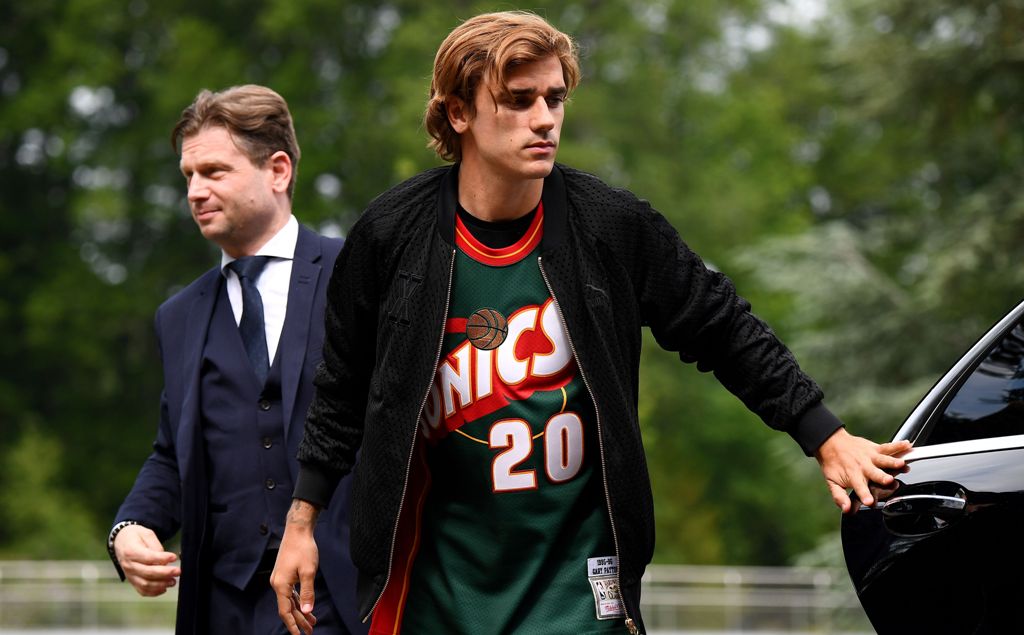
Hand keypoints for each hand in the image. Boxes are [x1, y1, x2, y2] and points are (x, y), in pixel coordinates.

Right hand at [112, 524, 179, 596]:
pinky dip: (154, 592)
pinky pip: (142, 590)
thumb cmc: (135, 537)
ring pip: (145, 584)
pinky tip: (164, 588)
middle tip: (178, 571)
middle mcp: (129, 565)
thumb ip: (155, 546)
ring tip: (173, 581)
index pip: (148, 557)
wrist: (121, 542)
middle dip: (165, 573)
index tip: (174, 557)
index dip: (162, 558)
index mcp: (131, 552)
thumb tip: (165, 560)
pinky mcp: (132, 581)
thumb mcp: (146, 534)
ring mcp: (130, 575)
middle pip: (148, 573)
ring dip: (161, 584)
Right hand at [271, 499, 321, 634]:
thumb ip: (307, 593)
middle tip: (310, 632)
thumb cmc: (304, 549)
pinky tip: (305, 607)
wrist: (298, 530)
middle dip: (299, 621)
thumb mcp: (309, 572)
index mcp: (281, 585)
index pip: (285, 611)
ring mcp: (280, 579)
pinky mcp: (285, 575)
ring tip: (311, 623)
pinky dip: (298, 601)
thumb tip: (307, 611)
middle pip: (287, 608)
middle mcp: (277, 584)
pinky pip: (290, 593)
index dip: (293, 625)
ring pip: (289, 601)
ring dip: (300, 612)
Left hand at [814, 427, 911, 512]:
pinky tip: (908, 445)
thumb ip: (839, 496)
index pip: (860, 488)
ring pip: (883, 460)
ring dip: (892, 462)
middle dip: (882, 477)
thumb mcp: (832, 482)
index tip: (869, 501)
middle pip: (874, 473)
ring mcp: (870, 457)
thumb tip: (846, 509)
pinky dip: (898, 445)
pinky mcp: (875, 448)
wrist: (830, 443)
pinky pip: (888, 447)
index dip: (865, 495)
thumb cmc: (833, 464)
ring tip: (901, 463)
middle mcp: (863, 466)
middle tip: (889, 481)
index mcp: (853, 476)